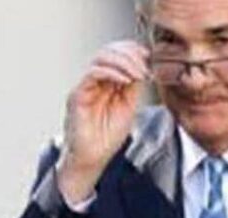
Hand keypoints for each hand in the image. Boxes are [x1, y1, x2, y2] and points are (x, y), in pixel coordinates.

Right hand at [57, 41, 148, 203]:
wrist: (93, 157)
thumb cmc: (108, 137)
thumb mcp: (130, 105)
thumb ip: (134, 85)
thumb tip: (144, 65)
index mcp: (107, 82)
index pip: (118, 53)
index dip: (134, 51)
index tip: (150, 58)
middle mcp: (94, 81)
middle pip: (109, 50)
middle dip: (131, 53)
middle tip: (145, 66)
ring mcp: (85, 86)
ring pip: (101, 57)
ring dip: (123, 61)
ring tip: (137, 73)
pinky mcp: (77, 95)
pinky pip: (93, 73)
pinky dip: (111, 72)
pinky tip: (124, 80)